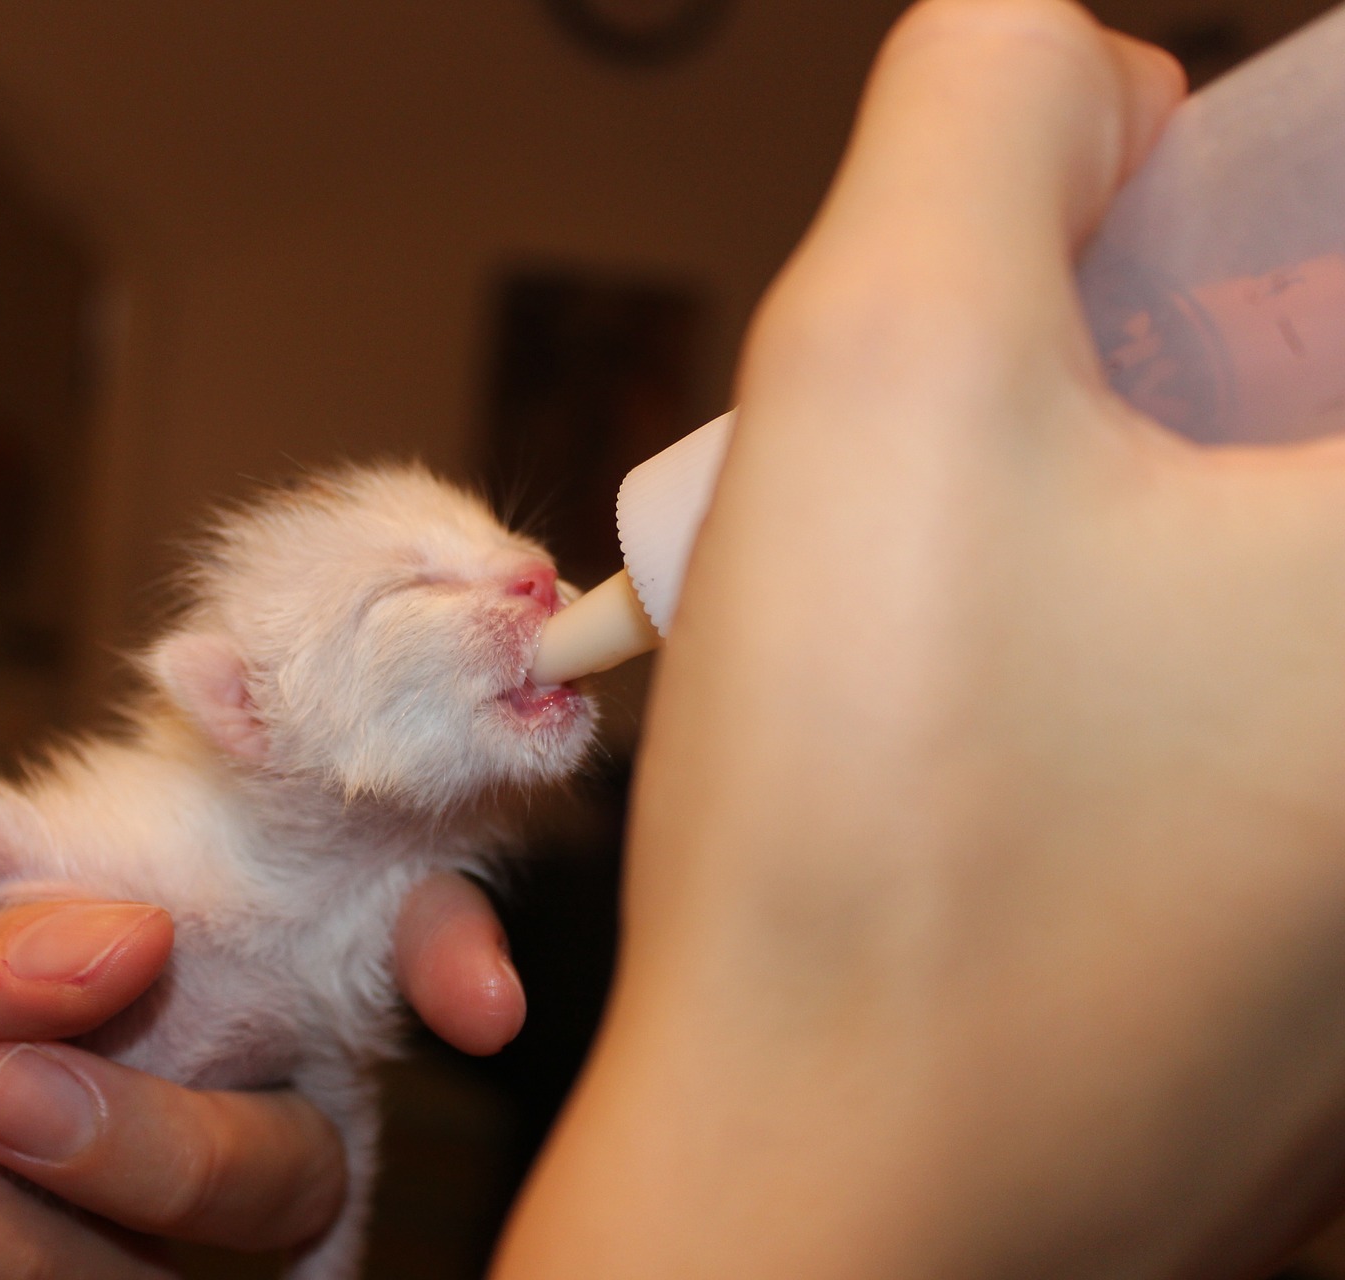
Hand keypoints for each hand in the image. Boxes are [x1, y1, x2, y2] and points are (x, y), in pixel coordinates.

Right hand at [501, 1, 1344, 1273]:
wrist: (821, 1206)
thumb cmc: (867, 845)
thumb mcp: (886, 364)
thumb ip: (987, 111)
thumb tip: (1085, 87)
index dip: (1228, 211)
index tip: (1093, 275)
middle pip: (1321, 406)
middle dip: (1161, 366)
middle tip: (994, 441)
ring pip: (1268, 570)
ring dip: (1122, 521)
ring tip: (941, 616)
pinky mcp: (1327, 946)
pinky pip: (1249, 710)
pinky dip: (1126, 658)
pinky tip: (979, 734)